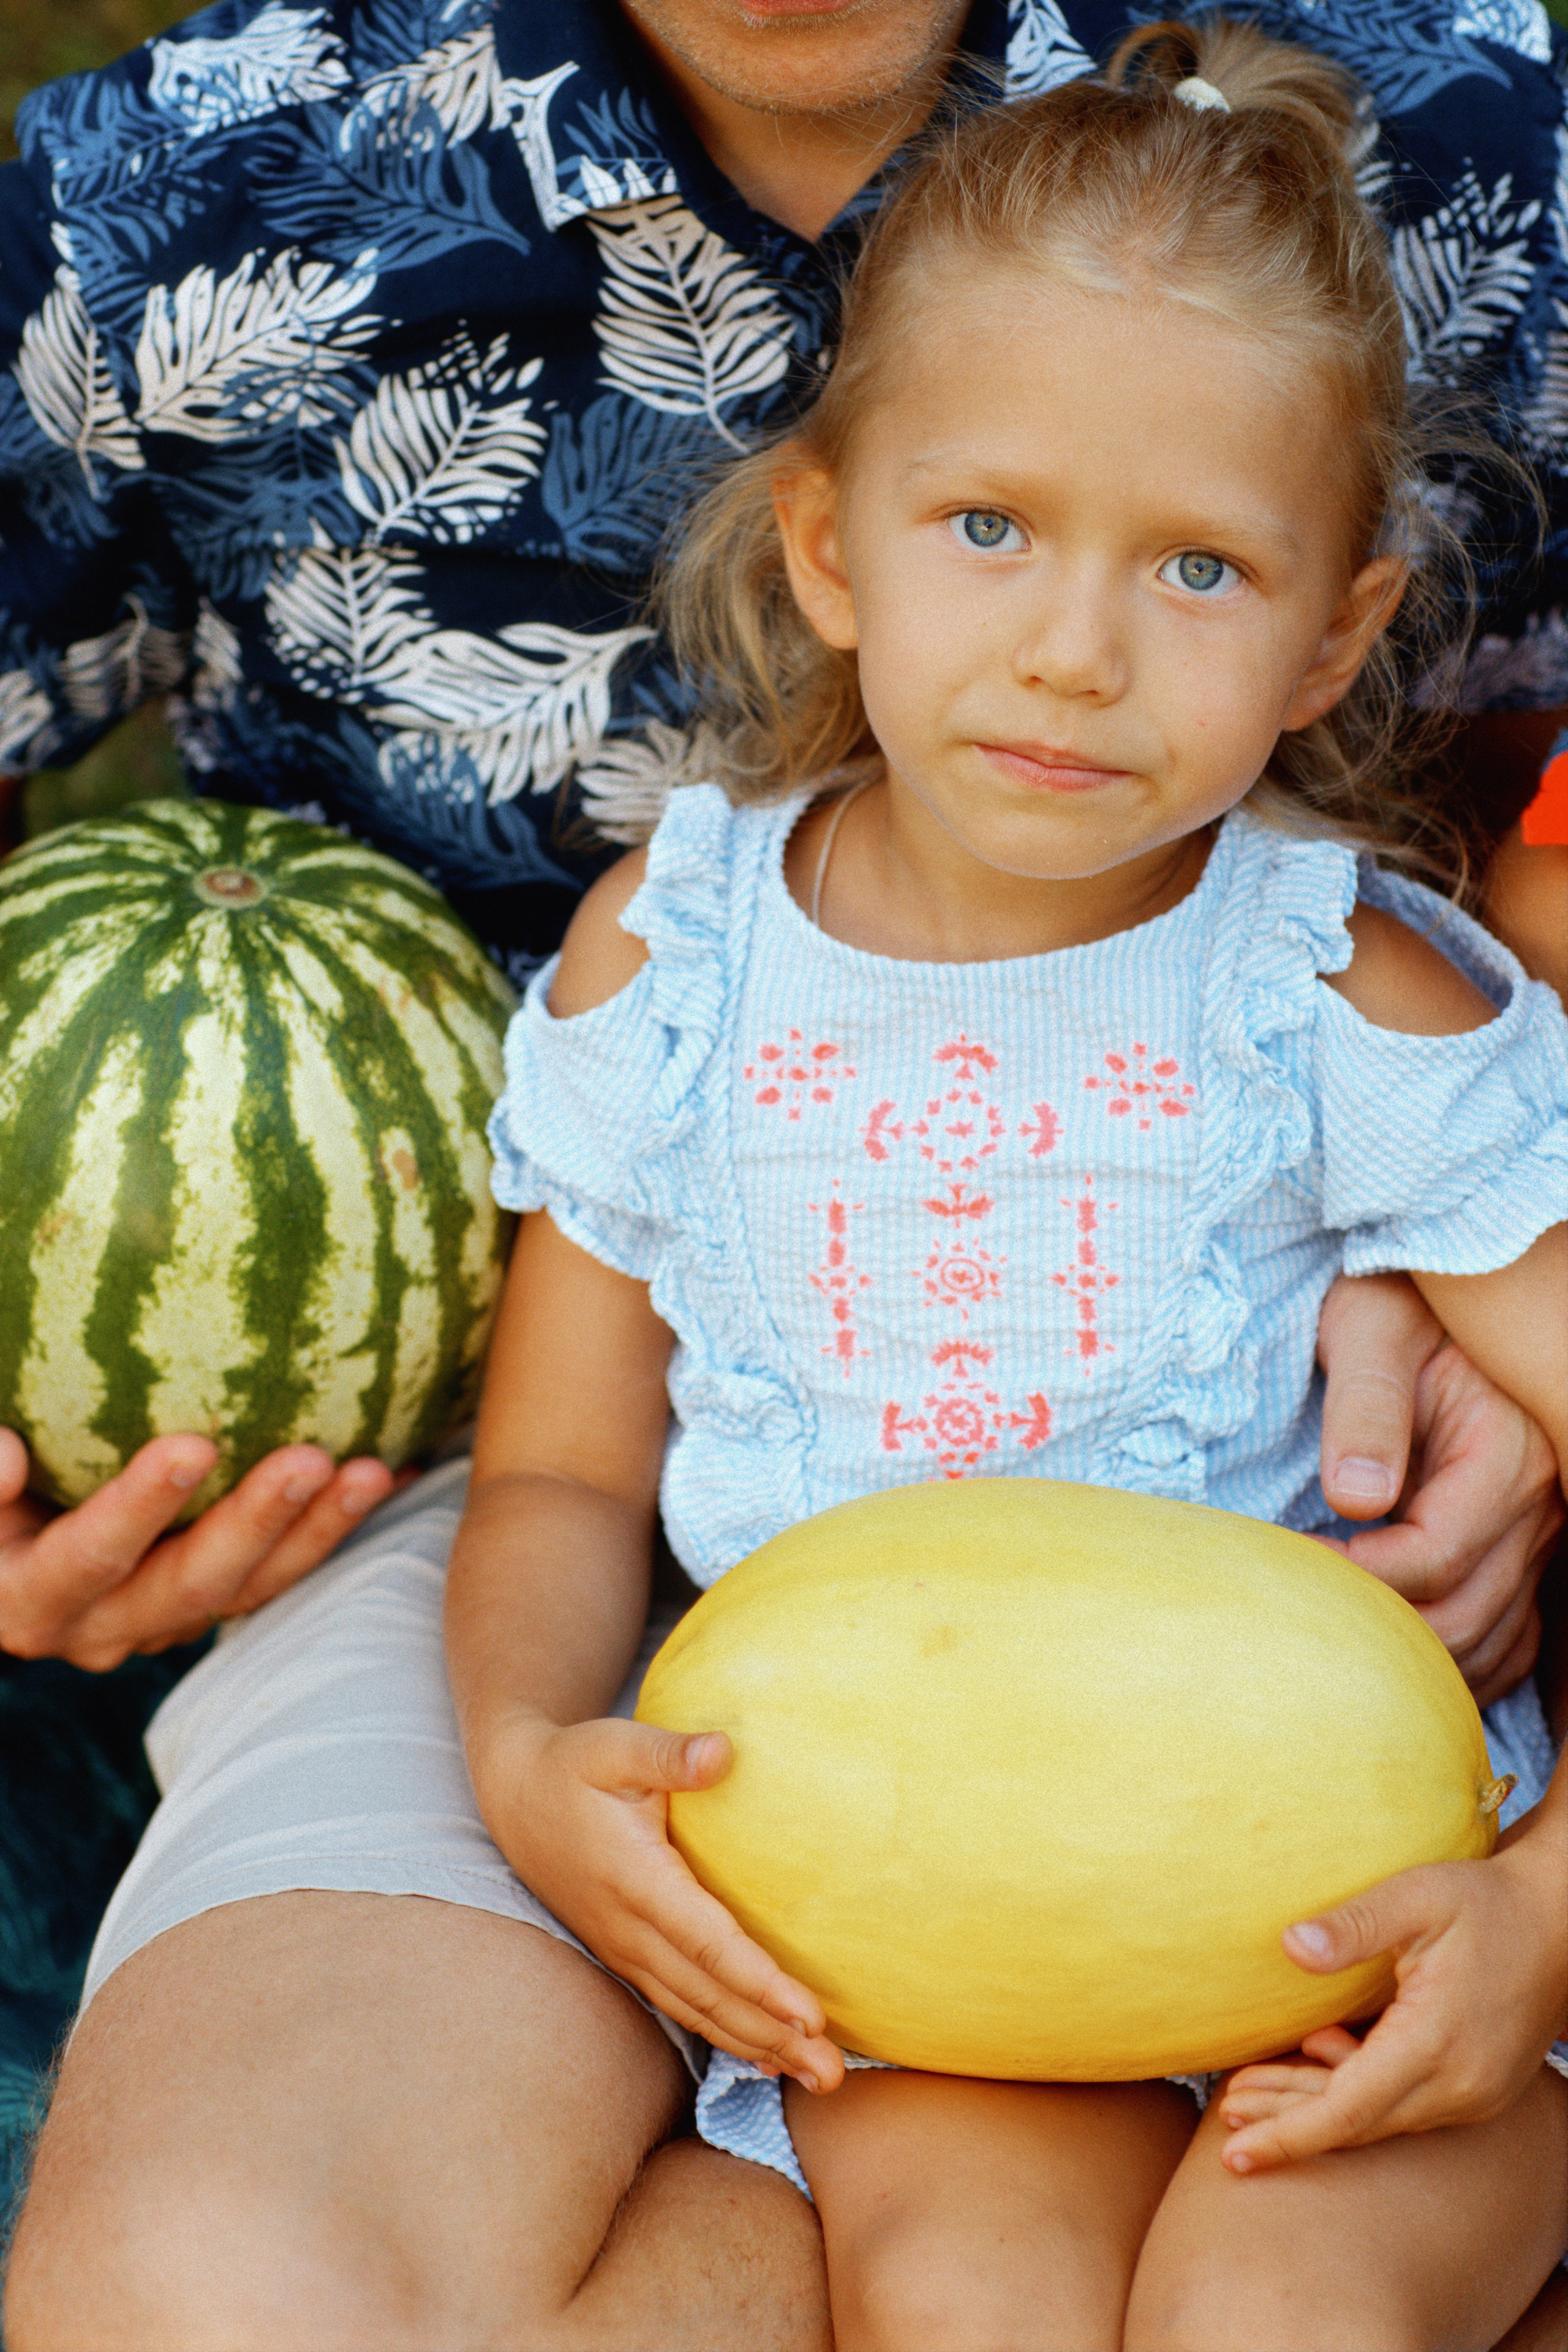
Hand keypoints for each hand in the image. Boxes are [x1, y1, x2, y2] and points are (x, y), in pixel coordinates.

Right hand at [0, 1428, 396, 1670]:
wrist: (4, 1541)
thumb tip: (7, 1452)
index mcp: (24, 1596)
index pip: (84, 1558)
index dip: (135, 1510)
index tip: (191, 1446)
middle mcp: (97, 1625)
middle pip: (187, 1584)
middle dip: (253, 1524)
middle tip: (310, 1460)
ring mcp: (159, 1619)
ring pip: (247, 1587)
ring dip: (313, 1531)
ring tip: (372, 1471)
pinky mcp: (207, 1599)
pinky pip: (276, 1571)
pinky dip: (329, 1527)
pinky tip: (389, 1470)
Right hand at [476, 1710, 845, 2089]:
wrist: (516, 1797)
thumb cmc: (574, 1764)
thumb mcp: (616, 1746)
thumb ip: (670, 1753)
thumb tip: (724, 1750)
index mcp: (637, 1880)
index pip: (708, 1944)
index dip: (760, 1984)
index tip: (810, 2015)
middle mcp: (631, 1929)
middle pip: (710, 1995)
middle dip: (773, 2037)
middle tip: (833, 2073)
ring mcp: (626, 1948)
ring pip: (696, 2010)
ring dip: (757, 2046)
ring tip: (815, 2075)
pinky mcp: (627, 1953)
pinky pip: (680, 2004)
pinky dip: (724, 2033)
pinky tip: (765, 2055)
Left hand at [1217, 1835, 1567, 2170]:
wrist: (1558, 1920)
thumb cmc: (1485, 1902)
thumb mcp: (1416, 1897)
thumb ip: (1353, 1923)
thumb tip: (1289, 1946)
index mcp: (1434, 2042)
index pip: (1347, 2109)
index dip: (1288, 2134)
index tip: (1236, 2155)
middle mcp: (1456, 2083)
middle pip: (1356, 2123)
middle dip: (1287, 2125)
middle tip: (1226, 2125)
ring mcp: (1472, 2093)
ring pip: (1378, 2118)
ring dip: (1315, 2109)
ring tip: (1249, 2100)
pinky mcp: (1476, 2087)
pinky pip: (1403, 2105)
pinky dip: (1354, 2094)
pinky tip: (1315, 2061)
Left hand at [1317, 1275, 1562, 1702]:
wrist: (1437, 1292)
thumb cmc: (1393, 1303)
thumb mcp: (1368, 1330)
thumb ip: (1366, 1408)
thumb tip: (1353, 1497)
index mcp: (1507, 1451)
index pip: (1435, 1555)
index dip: (1357, 1577)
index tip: (1289, 1564)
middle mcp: (1540, 1502)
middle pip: (1464, 1614)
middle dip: (1377, 1629)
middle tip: (1296, 1611)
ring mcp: (1538, 1532)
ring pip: (1490, 1640)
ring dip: (1412, 1658)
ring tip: (1329, 1634)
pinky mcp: (1522, 1549)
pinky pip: (1508, 1637)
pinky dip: (1454, 1661)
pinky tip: (1391, 1652)